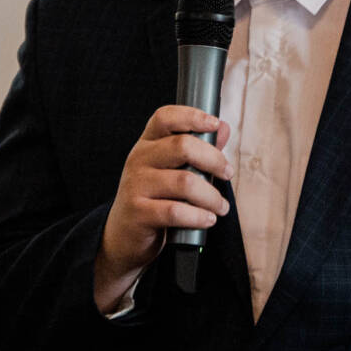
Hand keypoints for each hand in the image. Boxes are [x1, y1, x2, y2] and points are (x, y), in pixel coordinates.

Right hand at [94, 105, 231, 312]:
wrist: (124, 235)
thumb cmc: (155, 198)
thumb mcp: (172, 170)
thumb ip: (198, 149)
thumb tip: (222, 127)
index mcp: (147, 143)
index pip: (165, 117)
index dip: (192, 116)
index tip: (214, 124)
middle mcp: (138, 159)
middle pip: (182, 146)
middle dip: (213, 160)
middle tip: (227, 173)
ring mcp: (136, 185)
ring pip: (184, 182)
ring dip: (211, 196)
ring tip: (220, 206)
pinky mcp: (138, 213)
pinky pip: (176, 211)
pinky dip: (198, 216)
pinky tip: (208, 219)